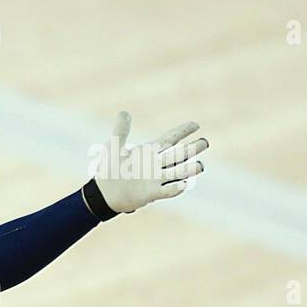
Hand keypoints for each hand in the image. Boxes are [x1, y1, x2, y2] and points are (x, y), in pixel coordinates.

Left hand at [91, 112, 208, 213]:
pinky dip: (175, 188)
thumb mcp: (113, 147)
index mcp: (149, 152)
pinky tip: (184, 184)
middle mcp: (155, 165)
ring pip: (177, 173)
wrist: (102, 193)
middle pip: (178, 155)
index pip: (169, 139)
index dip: (182, 131)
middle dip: (192, 149)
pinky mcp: (151, 194)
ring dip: (189, 170)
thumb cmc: (108, 170)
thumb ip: (120, 131)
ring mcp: (155, 180)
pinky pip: (167, 191)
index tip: (195, 124)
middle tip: (204, 142)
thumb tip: (124, 112)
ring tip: (201, 165)